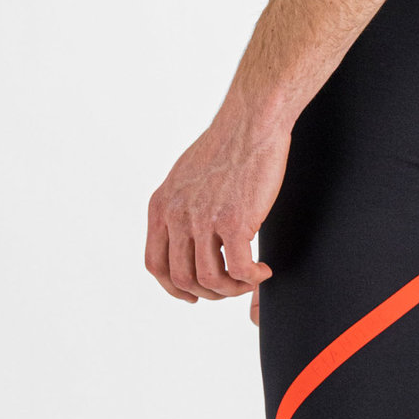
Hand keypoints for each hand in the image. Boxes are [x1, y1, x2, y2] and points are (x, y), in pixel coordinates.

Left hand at [145, 113, 288, 304]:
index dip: (173, 288)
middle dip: (208, 292)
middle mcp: (176, 215)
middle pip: (182, 278)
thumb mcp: (186, 179)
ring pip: (210, 279)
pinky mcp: (234, 221)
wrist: (250, 123)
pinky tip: (263, 270)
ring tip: (249, 279)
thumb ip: (181, 209)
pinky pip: (239, 269)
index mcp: (161, 206)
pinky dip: (252, 278)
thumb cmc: (227, 146)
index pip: (155, 264)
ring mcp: (203, 220)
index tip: (193, 294)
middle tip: (230, 287)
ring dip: (232, 289)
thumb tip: (191, 239)